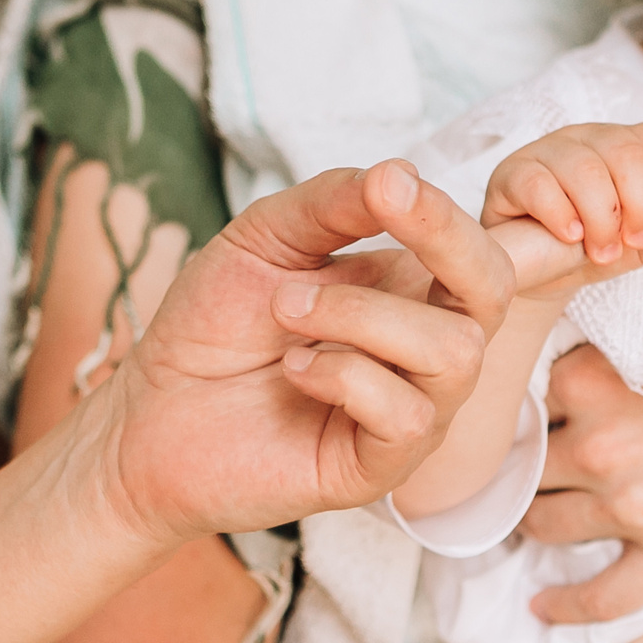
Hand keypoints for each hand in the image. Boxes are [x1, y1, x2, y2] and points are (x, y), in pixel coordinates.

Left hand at [100, 161, 513, 541]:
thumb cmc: (212, 327)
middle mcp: (425, 354)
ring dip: (360, 315)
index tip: (388, 184)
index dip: (448, 214)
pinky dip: (344, 376)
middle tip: (377, 212)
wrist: (149, 415)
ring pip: (454, 352)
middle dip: (445, 241)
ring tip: (287, 312)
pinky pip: (409, 415)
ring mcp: (412, 414)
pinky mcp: (381, 469)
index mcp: (409, 294)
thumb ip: (332, 203)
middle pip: (494, 293)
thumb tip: (399, 174)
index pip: (476, 250)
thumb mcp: (266, 238)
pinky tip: (295, 370)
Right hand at [482, 123, 642, 300]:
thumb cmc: (591, 247)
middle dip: (641, 204)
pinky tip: (570, 236)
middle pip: (626, 153)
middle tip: (636, 242)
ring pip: (585, 170)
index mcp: (626, 149)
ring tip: (602, 251)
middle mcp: (589, 140)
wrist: (535, 271)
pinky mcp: (513, 174)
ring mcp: (549, 152)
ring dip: (602, 218)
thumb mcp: (638, 249)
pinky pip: (539, 184)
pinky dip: (560, 214)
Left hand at [517, 348, 642, 622]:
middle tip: (528, 471)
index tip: (536, 418)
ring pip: (545, 525)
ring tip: (537, 519)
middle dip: (527, 469)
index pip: (530, 401)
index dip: (533, 411)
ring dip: (536, 524)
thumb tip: (545, 382)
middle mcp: (607, 449)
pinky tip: (540, 605)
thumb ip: (604, 369)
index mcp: (600, 388)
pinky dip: (564, 605)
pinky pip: (599, 596)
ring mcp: (634, 510)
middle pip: (529, 467)